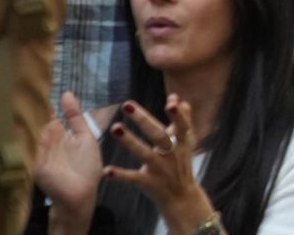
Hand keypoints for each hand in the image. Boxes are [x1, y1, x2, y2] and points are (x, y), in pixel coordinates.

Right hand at [33, 92, 102, 220]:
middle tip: (24, 87)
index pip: (45, 113)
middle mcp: (44, 140)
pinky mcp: (33, 162)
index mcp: (57, 133)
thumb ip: (76, 117)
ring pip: (29, 130)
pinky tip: (24, 122)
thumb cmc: (86, 167)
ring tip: (22, 99)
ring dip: (27, 118)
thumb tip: (67, 93)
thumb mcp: (85, 137)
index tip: (36, 83)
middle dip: (31, 106)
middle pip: (34, 119)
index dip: (41, 100)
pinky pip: (26, 146)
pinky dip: (25, 135)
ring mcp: (37, 151)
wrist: (81, 194)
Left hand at [105, 96, 216, 234]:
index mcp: (182, 142)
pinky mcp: (149, 183)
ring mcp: (160, 169)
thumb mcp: (187, 141)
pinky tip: (106, 170)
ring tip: (115, 128)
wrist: (182, 196)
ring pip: (144, 154)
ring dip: (130, 141)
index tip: (170, 102)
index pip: (182, 125)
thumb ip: (184, 118)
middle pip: (158, 135)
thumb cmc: (181, 162)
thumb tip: (176, 97)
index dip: (178, 115)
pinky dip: (120, 175)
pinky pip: (133, 178)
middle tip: (127, 105)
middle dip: (144, 120)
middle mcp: (172, 154)